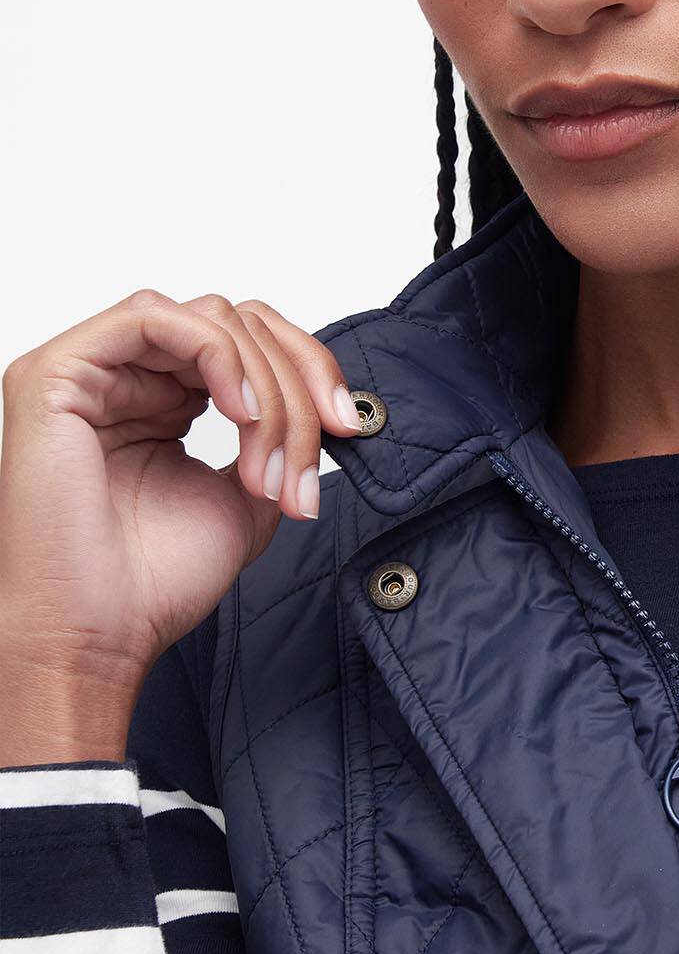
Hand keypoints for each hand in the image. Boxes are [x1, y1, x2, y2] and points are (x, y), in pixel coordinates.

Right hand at [0, 288, 364, 706]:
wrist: (98, 637)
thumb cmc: (153, 583)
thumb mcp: (249, 497)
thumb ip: (281, 440)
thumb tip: (329, 409)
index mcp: (161, 400)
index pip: (250, 343)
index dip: (310, 372)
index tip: (347, 428)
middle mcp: (124, 376)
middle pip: (239, 324)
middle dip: (296, 386)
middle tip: (305, 464)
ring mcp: (87, 370)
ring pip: (210, 320)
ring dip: (263, 387)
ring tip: (266, 465)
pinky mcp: (57, 372)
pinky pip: (154, 316)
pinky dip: (216, 355)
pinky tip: (239, 411)